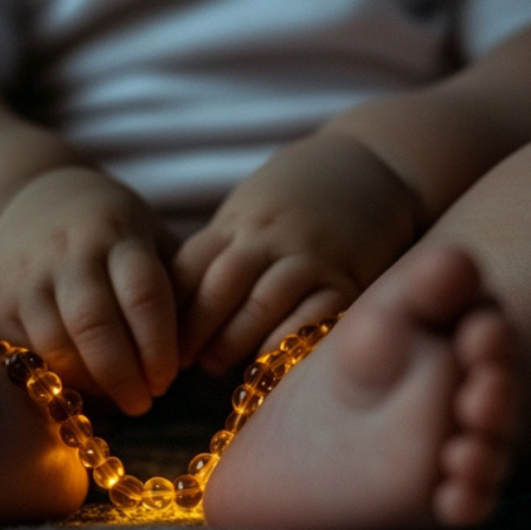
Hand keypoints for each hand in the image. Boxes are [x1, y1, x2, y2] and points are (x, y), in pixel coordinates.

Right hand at [0, 167, 180, 414]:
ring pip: (56, 345)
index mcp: (116, 235)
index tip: (171, 377)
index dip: (159, 345)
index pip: (142, 293)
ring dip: (92, 384)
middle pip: (96, 324)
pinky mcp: (2, 307)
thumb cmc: (109, 230)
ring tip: (120, 399)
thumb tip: (200, 348)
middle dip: (125, 374)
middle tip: (147, 400)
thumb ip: (175, 282)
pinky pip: (31, 355)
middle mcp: (69, 255)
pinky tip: (88, 391)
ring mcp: (30, 281)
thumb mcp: (148, 235)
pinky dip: (60, 381)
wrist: (25, 200)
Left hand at [174, 132, 420, 373]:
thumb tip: (176, 306)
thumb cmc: (298, 198)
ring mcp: (310, 257)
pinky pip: (313, 316)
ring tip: (218, 365)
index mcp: (238, 222)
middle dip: (195, 332)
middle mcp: (269, 237)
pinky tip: (272, 361)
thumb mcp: (249, 211)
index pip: (190, 268)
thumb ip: (219, 252)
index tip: (156, 338)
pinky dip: (288, 340)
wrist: (374, 165)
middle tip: (181, 363)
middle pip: (219, 289)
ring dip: (234, 342)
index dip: (170, 309)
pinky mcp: (349, 278)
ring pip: (261, 306)